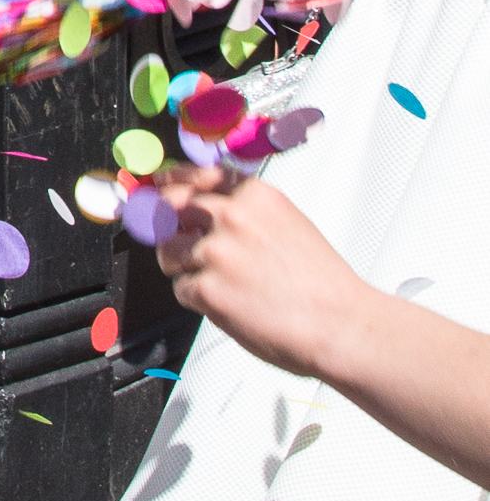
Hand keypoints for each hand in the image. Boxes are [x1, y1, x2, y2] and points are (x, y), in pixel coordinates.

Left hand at [155, 172, 367, 385]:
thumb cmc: (322, 284)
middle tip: (171, 238)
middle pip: (169, 206)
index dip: (172, 181)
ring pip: (168, 251)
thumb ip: (248, 212)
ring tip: (218, 283)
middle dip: (163, 222)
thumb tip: (208, 209)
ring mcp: (216, 252)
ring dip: (183, 268)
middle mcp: (232, 216)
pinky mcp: (207, 288)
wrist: (342, 324)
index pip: (196, 175)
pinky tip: (228, 305)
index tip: (159, 185)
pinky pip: (181, 289)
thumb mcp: (289, 224)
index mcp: (254, 196)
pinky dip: (197, 300)